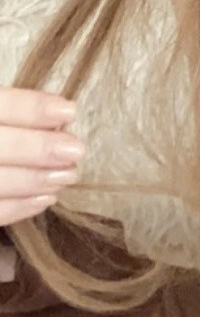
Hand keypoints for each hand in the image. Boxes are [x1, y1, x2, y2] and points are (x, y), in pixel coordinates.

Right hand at [0, 87, 83, 227]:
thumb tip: (59, 122)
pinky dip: (18, 208)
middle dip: (37, 149)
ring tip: (67, 175)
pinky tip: (45, 199)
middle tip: (76, 151)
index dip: (30, 108)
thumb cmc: (0, 133)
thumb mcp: (0, 115)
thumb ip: (17, 116)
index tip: (69, 111)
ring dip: (33, 180)